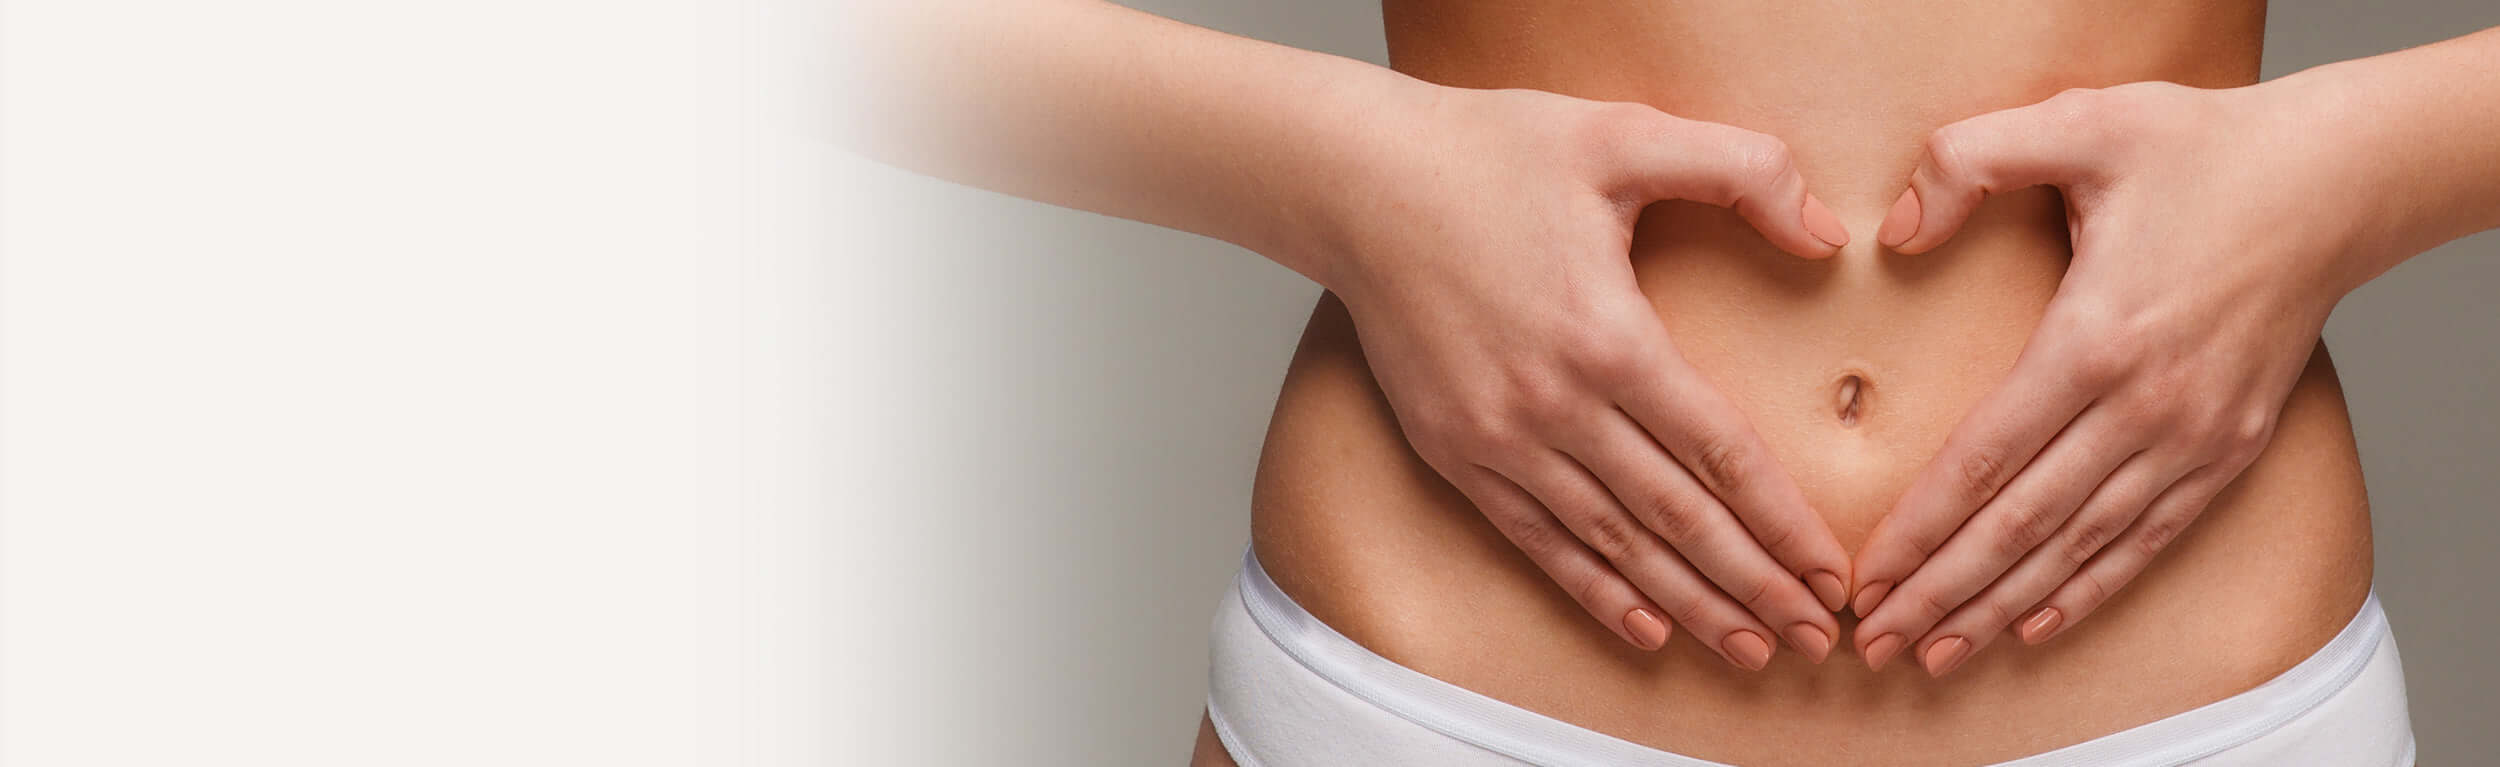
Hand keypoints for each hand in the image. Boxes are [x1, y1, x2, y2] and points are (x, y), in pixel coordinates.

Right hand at [1314, 85, 1856, 667]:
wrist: (1357, 184)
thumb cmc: (1490, 153)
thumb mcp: (1624, 133)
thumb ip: (1740, 170)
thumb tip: (1826, 233)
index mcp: (1607, 336)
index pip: (1719, 452)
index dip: (1783, 521)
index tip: (1830, 571)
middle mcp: (1553, 405)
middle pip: (1675, 517)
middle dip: (1753, 584)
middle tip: (1815, 636)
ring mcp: (1496, 438)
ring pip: (1613, 544)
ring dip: (1688, 603)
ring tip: (1750, 648)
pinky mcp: (1453, 451)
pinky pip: (1536, 539)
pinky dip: (1593, 590)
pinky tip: (1645, 627)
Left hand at [1848, 82, 2366, 674]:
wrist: (2337, 181)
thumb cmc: (2205, 149)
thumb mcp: (2081, 121)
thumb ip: (1971, 159)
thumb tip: (1898, 228)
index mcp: (2095, 340)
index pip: (1984, 460)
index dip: (1919, 528)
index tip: (1865, 576)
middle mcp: (2145, 407)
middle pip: (2021, 525)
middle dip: (1942, 591)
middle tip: (1875, 640)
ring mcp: (2193, 438)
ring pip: (2080, 547)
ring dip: (2003, 607)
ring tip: (1937, 652)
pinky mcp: (2230, 450)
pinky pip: (2148, 539)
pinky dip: (2090, 589)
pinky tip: (2036, 624)